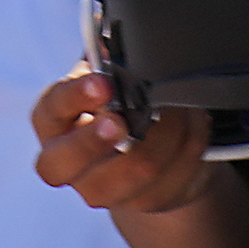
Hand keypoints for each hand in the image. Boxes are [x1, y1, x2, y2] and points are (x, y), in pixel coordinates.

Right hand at [30, 65, 218, 220]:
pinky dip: (191, 146)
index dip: (75, 97)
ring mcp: (101, 189)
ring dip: (166, 135)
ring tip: (182, 106)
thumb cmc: (117, 98)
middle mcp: (66, 162)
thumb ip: (108, 61)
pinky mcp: (141, 203)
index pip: (51, 110)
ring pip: (133, 172)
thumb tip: (117, 45)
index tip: (102, 84)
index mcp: (53, 120)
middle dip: (99, 139)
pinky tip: (197, 124)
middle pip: (67, 163)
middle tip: (124, 120)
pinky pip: (172, 179)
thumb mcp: (107, 73)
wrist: (145, 139)